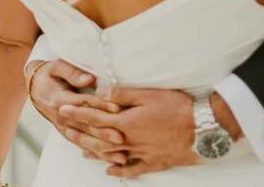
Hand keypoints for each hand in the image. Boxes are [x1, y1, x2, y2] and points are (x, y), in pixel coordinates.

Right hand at [25, 60, 127, 165]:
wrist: (35, 88)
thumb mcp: (57, 67)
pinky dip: (95, 152)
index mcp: (61, 99)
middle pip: (86, 125)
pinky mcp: (66, 132)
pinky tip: (109, 157)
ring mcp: (64, 127)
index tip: (117, 109)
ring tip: (119, 152)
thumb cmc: (49, 75)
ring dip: (103, 146)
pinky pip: (82, 143)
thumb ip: (72, 72)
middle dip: (104, 132)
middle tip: (121, 137)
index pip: (84, 103)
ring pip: (86, 138)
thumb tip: (89, 78)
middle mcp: (62, 116)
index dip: (101, 106)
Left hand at [59, 87, 241, 177]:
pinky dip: (118, 170)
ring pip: (111, 155)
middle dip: (80, 132)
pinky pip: (131, 169)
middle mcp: (129, 141)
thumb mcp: (149, 94)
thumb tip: (100, 94)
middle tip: (64, 129)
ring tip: (81, 150)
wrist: (200, 129)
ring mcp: (140, 154)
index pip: (95, 117)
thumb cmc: (176, 108)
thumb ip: (123, 95)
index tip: (62, 109)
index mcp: (126, 123)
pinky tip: (110, 170)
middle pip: (99, 138)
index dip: (78, 113)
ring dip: (94, 151)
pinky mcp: (152, 162)